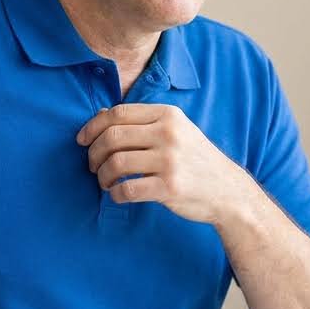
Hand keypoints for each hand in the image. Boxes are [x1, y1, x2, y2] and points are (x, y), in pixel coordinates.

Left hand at [76, 103, 253, 225]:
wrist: (227, 190)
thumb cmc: (195, 160)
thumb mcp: (175, 131)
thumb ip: (142, 122)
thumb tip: (102, 114)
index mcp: (168, 115)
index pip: (118, 113)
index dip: (93, 126)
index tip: (82, 140)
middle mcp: (169, 134)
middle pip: (112, 137)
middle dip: (93, 153)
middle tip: (92, 165)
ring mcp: (170, 161)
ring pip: (116, 163)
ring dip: (102, 176)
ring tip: (105, 182)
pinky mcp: (169, 187)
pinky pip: (127, 189)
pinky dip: (114, 194)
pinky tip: (117, 194)